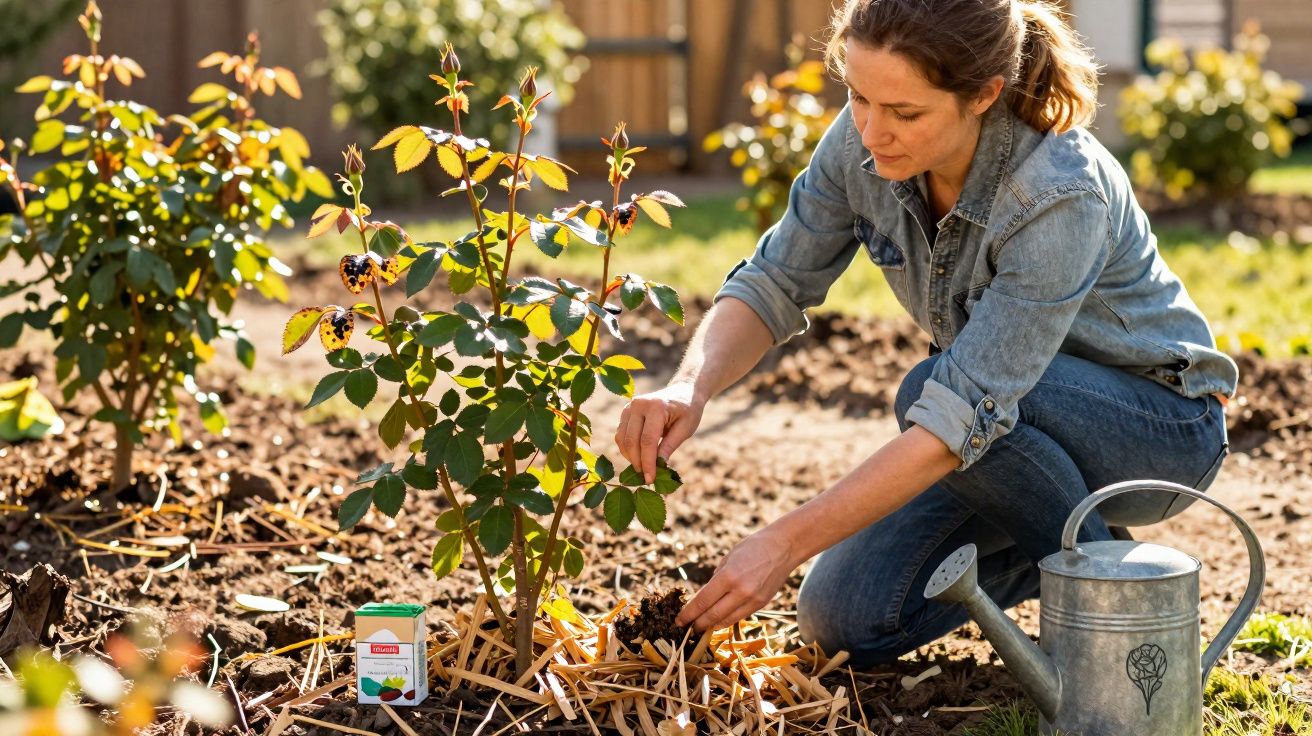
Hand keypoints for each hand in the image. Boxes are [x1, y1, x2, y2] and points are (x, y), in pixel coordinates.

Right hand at [615, 380, 703, 483]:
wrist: (683, 391)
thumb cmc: (688, 411)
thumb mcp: (685, 428)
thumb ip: (670, 446)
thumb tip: (658, 466)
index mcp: (656, 406)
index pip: (648, 441)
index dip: (648, 462)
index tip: (650, 479)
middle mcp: (638, 404)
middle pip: (632, 441)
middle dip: (638, 462)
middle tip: (646, 478)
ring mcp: (629, 407)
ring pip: (622, 439)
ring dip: (630, 457)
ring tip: (643, 469)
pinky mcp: (625, 412)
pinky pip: (620, 435)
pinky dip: (627, 449)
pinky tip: (638, 457)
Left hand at [676, 527, 797, 631]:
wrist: (783, 547)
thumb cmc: (752, 547)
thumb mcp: (728, 558)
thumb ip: (716, 579)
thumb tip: (704, 598)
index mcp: (729, 576)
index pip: (703, 601)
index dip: (689, 614)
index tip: (679, 621)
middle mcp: (741, 591)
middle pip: (713, 616)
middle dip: (697, 624)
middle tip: (687, 628)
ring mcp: (753, 600)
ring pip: (726, 620)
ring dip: (711, 625)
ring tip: (701, 626)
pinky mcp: (761, 604)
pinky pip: (739, 616)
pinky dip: (727, 620)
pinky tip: (718, 620)